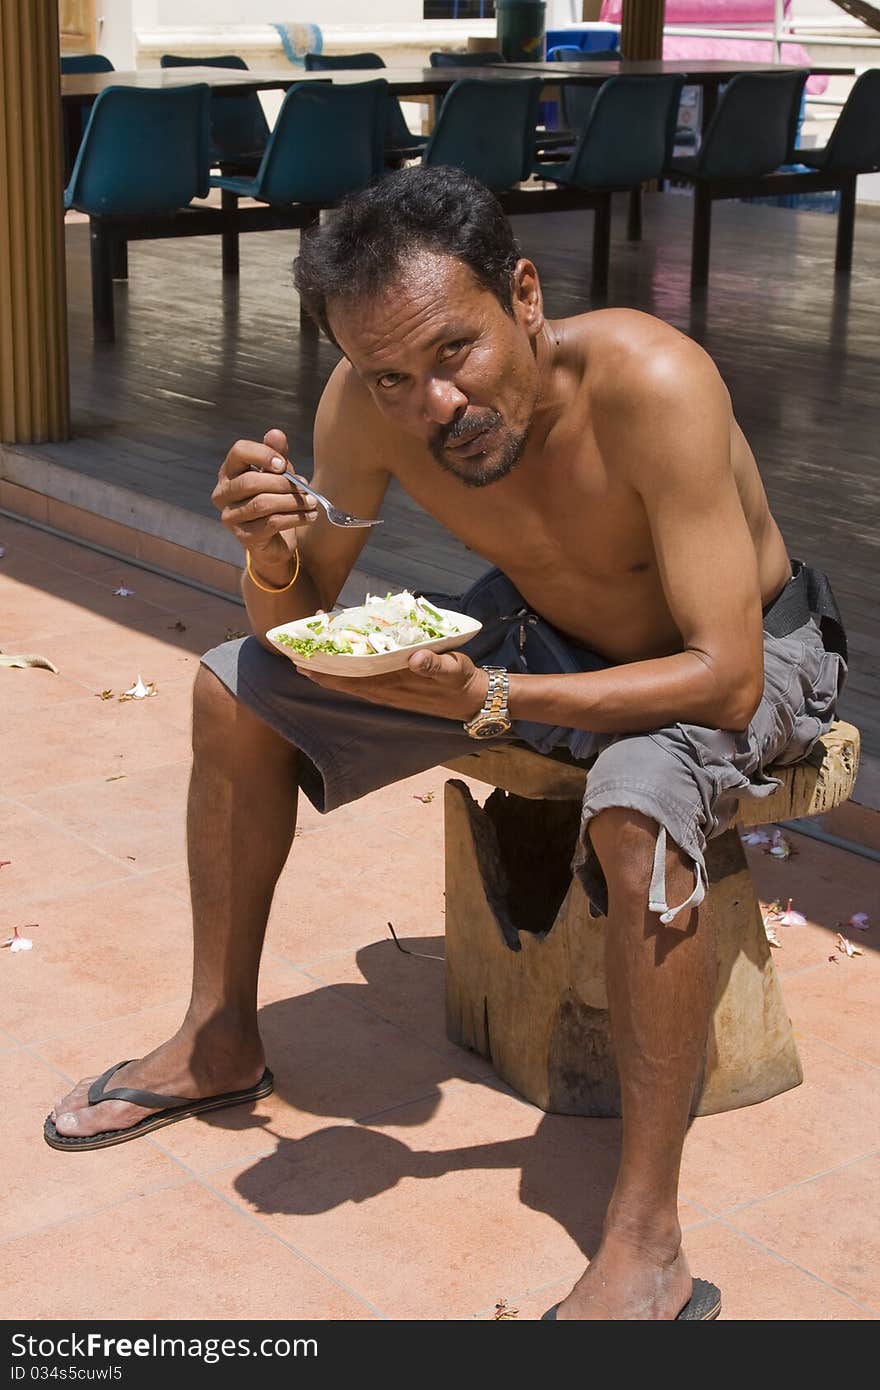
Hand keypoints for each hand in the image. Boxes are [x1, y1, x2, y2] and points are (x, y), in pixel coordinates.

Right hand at [212, 428, 318, 580]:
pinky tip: (310, 516)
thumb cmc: (274, 500)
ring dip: (292, 502)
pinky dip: (295, 518)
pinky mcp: (244, 537)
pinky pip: (272, 523)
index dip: (263, 454)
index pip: (239, 452)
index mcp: (228, 472)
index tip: (283, 464)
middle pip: (250, 481)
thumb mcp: (278, 474)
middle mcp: (222, 493)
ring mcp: (230, 517)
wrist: (275, 540)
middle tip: (305, 488)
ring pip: (262, 504)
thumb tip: (276, 433)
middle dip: (283, 484)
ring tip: (312, 502)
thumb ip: (277, 454)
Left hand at [301, 648, 489, 721]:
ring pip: (348, 680)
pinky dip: (343, 670)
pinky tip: (336, 661)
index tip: (303, 654)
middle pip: (342, 679)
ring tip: (307, 653)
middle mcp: (384, 690)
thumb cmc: (461, 681)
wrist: (473, 700)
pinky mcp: (391, 689)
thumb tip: (415, 658)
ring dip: (327, 668)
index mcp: (393, 683)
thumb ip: (435, 665)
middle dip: (318, 664)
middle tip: (294, 647)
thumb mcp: (453, 669)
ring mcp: (386, 691)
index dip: (326, 666)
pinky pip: (359, 680)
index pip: (351, 675)